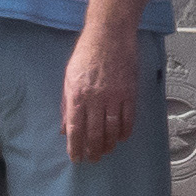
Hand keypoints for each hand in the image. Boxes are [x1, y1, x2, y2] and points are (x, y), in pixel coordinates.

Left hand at [61, 20, 139, 162]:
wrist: (109, 35)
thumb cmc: (86, 54)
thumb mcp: (69, 78)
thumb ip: (67, 104)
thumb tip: (65, 128)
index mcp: (77, 95)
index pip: (76, 129)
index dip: (75, 147)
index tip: (76, 158)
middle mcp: (96, 99)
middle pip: (95, 133)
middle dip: (93, 151)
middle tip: (92, 160)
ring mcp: (114, 96)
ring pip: (113, 130)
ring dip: (109, 144)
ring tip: (106, 151)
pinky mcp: (130, 93)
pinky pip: (128, 119)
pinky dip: (125, 132)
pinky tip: (121, 137)